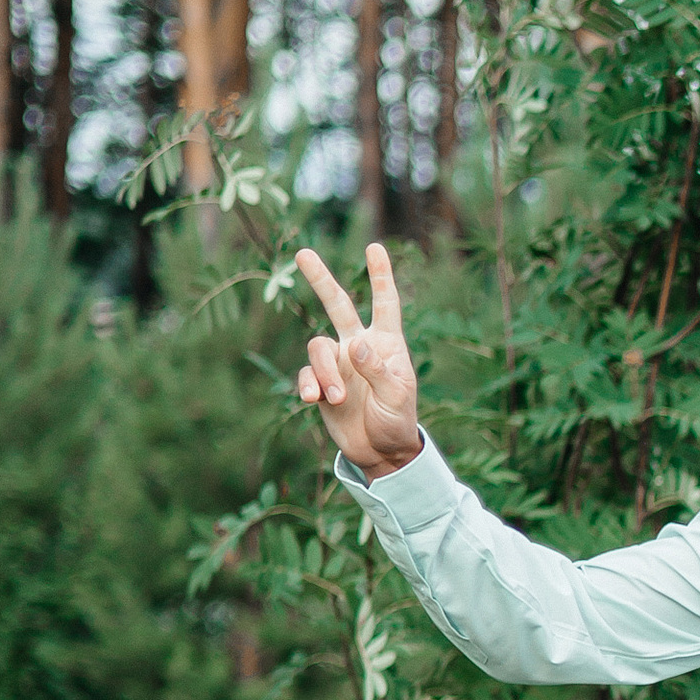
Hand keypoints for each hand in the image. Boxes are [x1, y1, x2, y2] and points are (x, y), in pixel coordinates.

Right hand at [294, 241, 423, 478]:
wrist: (380, 452)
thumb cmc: (396, 420)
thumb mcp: (396, 396)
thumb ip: (377, 369)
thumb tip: (355, 342)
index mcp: (386, 343)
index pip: (384, 304)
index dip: (380, 276)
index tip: (374, 248)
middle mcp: (359, 346)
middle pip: (337, 305)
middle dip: (321, 279)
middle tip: (303, 253)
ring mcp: (337, 363)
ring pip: (317, 346)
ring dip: (324, 371)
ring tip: (339, 397)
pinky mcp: (320, 383)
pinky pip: (306, 374)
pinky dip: (308, 385)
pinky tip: (314, 400)